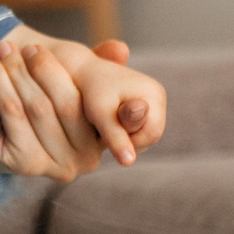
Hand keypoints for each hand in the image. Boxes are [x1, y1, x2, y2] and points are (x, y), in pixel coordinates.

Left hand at [0, 39, 106, 180]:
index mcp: (102, 140)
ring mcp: (56, 165)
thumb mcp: (70, 87)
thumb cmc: (42, 110)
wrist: (2, 142)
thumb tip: (120, 47)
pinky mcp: (27, 164)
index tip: (38, 47)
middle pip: (64, 104)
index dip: (60, 71)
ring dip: (13, 72)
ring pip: (35, 107)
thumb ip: (97, 68)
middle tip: (14, 46)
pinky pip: (13, 115)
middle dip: (36, 69)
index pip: (86, 101)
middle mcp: (85, 159)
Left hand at [71, 49, 167, 164]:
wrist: (76, 70)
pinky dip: (119, 129)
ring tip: (100, 122)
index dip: (128, 140)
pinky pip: (135, 127)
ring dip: (121, 135)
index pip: (152, 134)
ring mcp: (151, 98)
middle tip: (100, 128)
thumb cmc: (87, 90)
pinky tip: (103, 121)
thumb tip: (130, 162)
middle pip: (150, 135)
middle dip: (126, 138)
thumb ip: (117, 136)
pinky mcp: (140, 103)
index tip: (104, 130)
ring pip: (142, 133)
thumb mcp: (101, 114)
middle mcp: (157, 94)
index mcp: (155, 94)